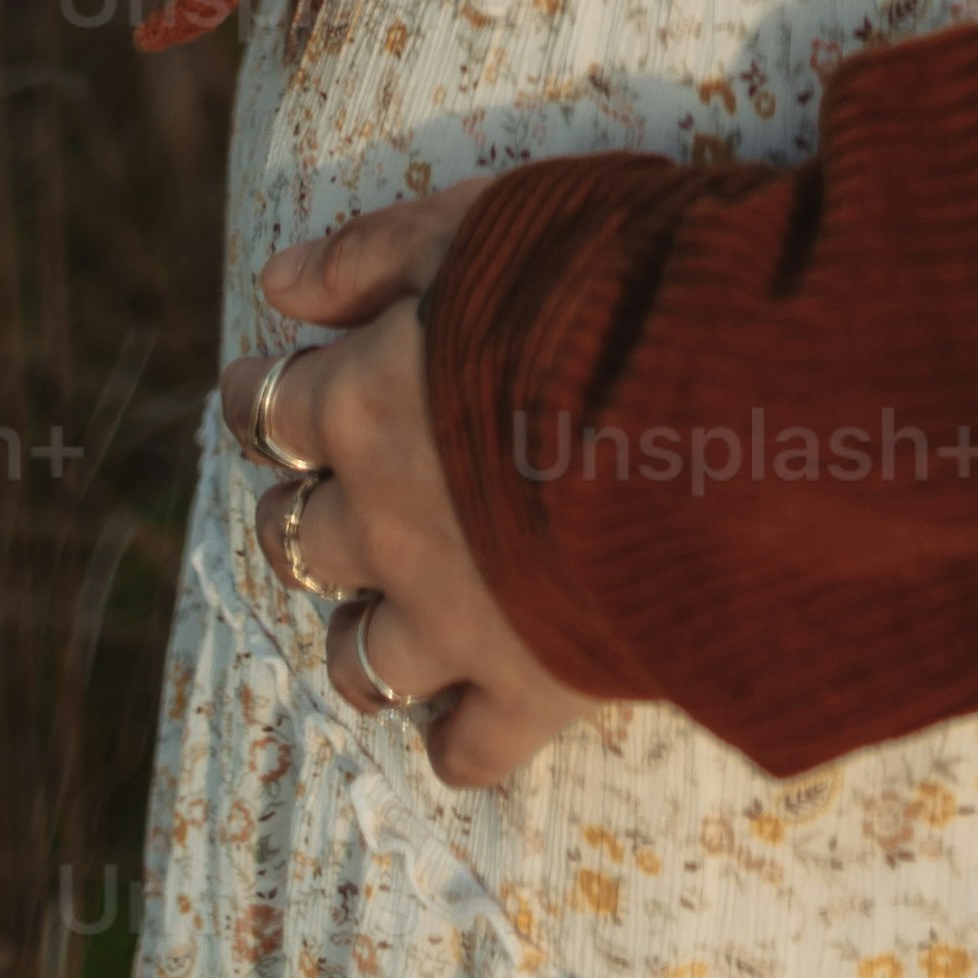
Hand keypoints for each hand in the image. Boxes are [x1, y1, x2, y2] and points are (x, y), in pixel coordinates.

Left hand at [230, 192, 597, 787]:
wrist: (715, 400)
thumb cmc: (601, 289)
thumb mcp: (475, 227)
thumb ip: (368, 254)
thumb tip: (274, 284)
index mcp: (362, 406)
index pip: (267, 412)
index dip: (261, 398)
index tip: (268, 390)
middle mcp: (383, 523)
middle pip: (295, 541)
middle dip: (305, 518)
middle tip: (340, 498)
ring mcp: (450, 619)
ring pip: (357, 660)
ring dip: (361, 638)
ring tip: (390, 617)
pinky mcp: (529, 686)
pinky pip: (465, 750)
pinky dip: (459, 739)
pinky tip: (472, 713)